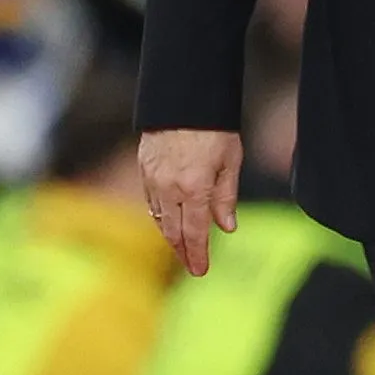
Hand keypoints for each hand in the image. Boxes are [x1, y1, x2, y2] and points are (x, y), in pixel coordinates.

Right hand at [140, 129, 242, 276]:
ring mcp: (153, 180)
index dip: (198, 254)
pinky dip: (160, 217)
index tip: (200, 271)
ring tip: (182, 250)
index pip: (196, 232)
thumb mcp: (230, 163)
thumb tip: (226, 228)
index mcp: (195, 189)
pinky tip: (168, 224)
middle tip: (192, 268)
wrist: (182, 103)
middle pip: (174, 231)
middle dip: (183, 252)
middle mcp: (170, 189)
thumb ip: (226, 198)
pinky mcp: (144, 171)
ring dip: (171, 237)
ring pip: (160, 219)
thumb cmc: (214, 131)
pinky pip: (151, 202)